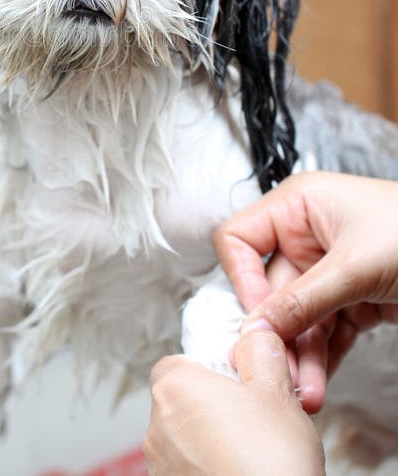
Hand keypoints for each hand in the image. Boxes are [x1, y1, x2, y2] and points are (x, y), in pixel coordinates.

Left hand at [144, 330, 323, 475]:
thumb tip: (257, 335)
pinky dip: (209, 470)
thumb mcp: (277, 391)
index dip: (210, 370)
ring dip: (211, 442)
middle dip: (214, 407)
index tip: (239, 382)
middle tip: (253, 420)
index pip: (177, 363)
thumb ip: (261, 352)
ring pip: (185, 441)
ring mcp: (160, 468)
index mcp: (174, 388)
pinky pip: (188, 471)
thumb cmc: (269, 463)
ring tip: (252, 454)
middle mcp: (156, 428)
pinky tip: (241, 473)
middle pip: (182, 401)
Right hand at [213, 171, 397, 411]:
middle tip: (278, 370)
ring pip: (298, 318)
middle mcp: (307, 235)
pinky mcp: (351, 298)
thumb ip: (303, 299)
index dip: (243, 278)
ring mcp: (328, 269)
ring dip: (301, 355)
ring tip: (306, 391)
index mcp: (298, 205)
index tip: (258, 318)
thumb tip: (257, 326)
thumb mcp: (355, 266)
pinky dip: (322, 358)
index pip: (241, 239)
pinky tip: (318, 382)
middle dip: (279, 333)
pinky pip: (325, 331)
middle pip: (270, 289)